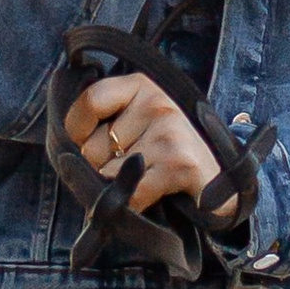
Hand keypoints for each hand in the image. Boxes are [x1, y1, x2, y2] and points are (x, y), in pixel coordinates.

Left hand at [65, 71, 221, 211]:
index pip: (88, 101)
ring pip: (107, 174)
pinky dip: (135, 204)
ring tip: (148, 177)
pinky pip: (131, 193)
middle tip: (133, 166)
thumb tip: (67, 148)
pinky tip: (155, 194)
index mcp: (142, 84)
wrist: (222, 181)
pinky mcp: (179, 163)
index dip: (78, 131)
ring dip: (120, 187)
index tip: (86, 143)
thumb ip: (107, 121)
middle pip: (92, 147)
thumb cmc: (170, 150)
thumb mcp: (140, 119)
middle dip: (102, 166)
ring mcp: (169, 131)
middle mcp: (157, 102)